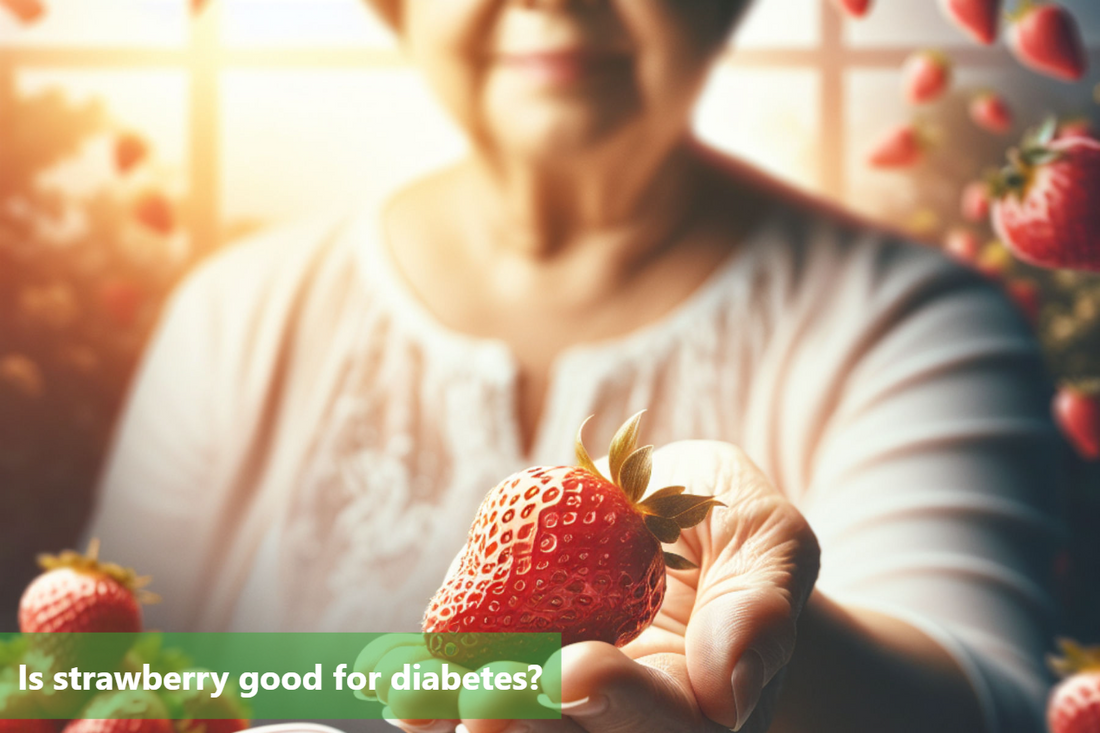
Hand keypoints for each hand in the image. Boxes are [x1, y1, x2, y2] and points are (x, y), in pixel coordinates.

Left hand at [382, 441, 820, 732]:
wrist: (679, 522)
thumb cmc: (732, 532)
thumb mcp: (771, 542)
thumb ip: (762, 608)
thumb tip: (730, 685)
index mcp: (702, 706)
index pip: (665, 722)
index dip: (618, 701)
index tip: (576, 666)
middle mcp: (627, 720)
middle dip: (527, 719)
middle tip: (479, 700)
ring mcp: (567, 703)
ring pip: (515, 726)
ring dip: (454, 713)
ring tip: (404, 691)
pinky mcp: (514, 670)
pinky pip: (466, 689)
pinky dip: (427, 683)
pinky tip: (386, 672)